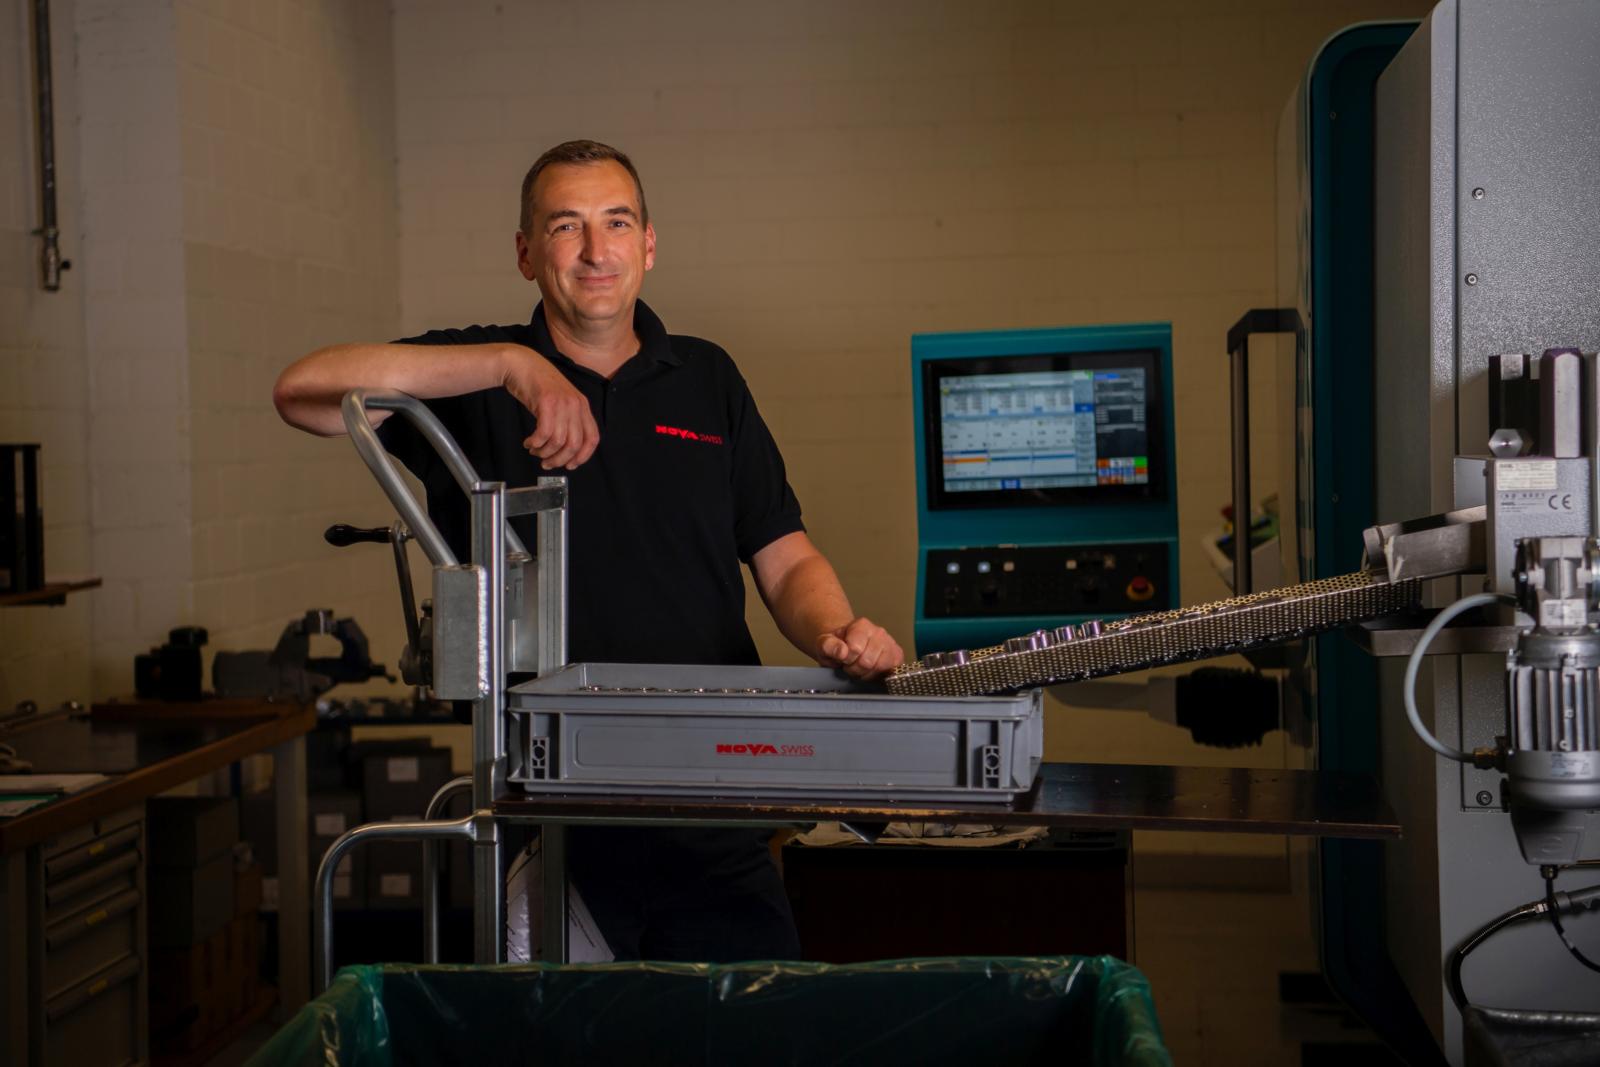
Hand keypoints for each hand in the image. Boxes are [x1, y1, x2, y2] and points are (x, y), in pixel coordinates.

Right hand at [502, 346, 598, 469]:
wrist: (522, 364)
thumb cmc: (538, 386)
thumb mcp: (561, 403)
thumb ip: (567, 422)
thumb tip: (566, 451)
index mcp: (583, 406)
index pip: (592, 438)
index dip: (583, 457)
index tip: (570, 465)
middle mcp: (576, 405)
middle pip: (574, 444)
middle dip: (559, 459)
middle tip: (547, 463)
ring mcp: (562, 403)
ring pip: (558, 441)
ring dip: (544, 452)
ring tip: (535, 450)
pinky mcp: (546, 402)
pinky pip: (544, 433)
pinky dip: (535, 443)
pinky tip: (529, 442)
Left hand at [817, 617, 903, 679]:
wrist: (847, 646)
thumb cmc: (837, 646)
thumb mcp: (824, 644)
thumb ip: (829, 646)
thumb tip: (842, 651)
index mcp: (861, 625)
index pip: (855, 649)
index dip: (846, 660)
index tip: (843, 658)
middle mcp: (879, 632)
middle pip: (867, 662)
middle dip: (855, 669)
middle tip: (850, 665)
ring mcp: (891, 644)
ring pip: (879, 668)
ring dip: (866, 673)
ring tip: (860, 667)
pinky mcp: (897, 657)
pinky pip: (889, 673)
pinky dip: (877, 676)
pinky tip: (870, 670)